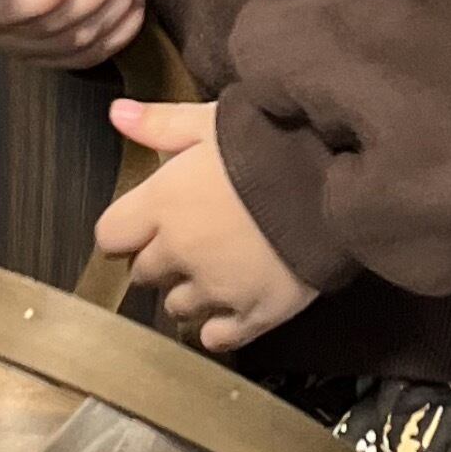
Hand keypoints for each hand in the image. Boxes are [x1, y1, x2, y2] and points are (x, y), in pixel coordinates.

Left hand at [95, 97, 321, 352]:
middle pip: (144, 273)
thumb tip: (117, 114)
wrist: (339, 175)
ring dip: (188, 292)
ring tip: (215, 270)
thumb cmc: (272, 140)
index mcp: (162, 203)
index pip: (111, 235)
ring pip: (177, 307)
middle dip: (161, 258)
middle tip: (190, 239)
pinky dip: (219, 326)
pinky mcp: (257, 312)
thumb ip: (161, 123)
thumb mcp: (213, 120)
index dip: (127, 229)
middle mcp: (180, 252)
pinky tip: (230, 309)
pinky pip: (218, 337)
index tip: (146, 221)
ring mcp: (218, 288)